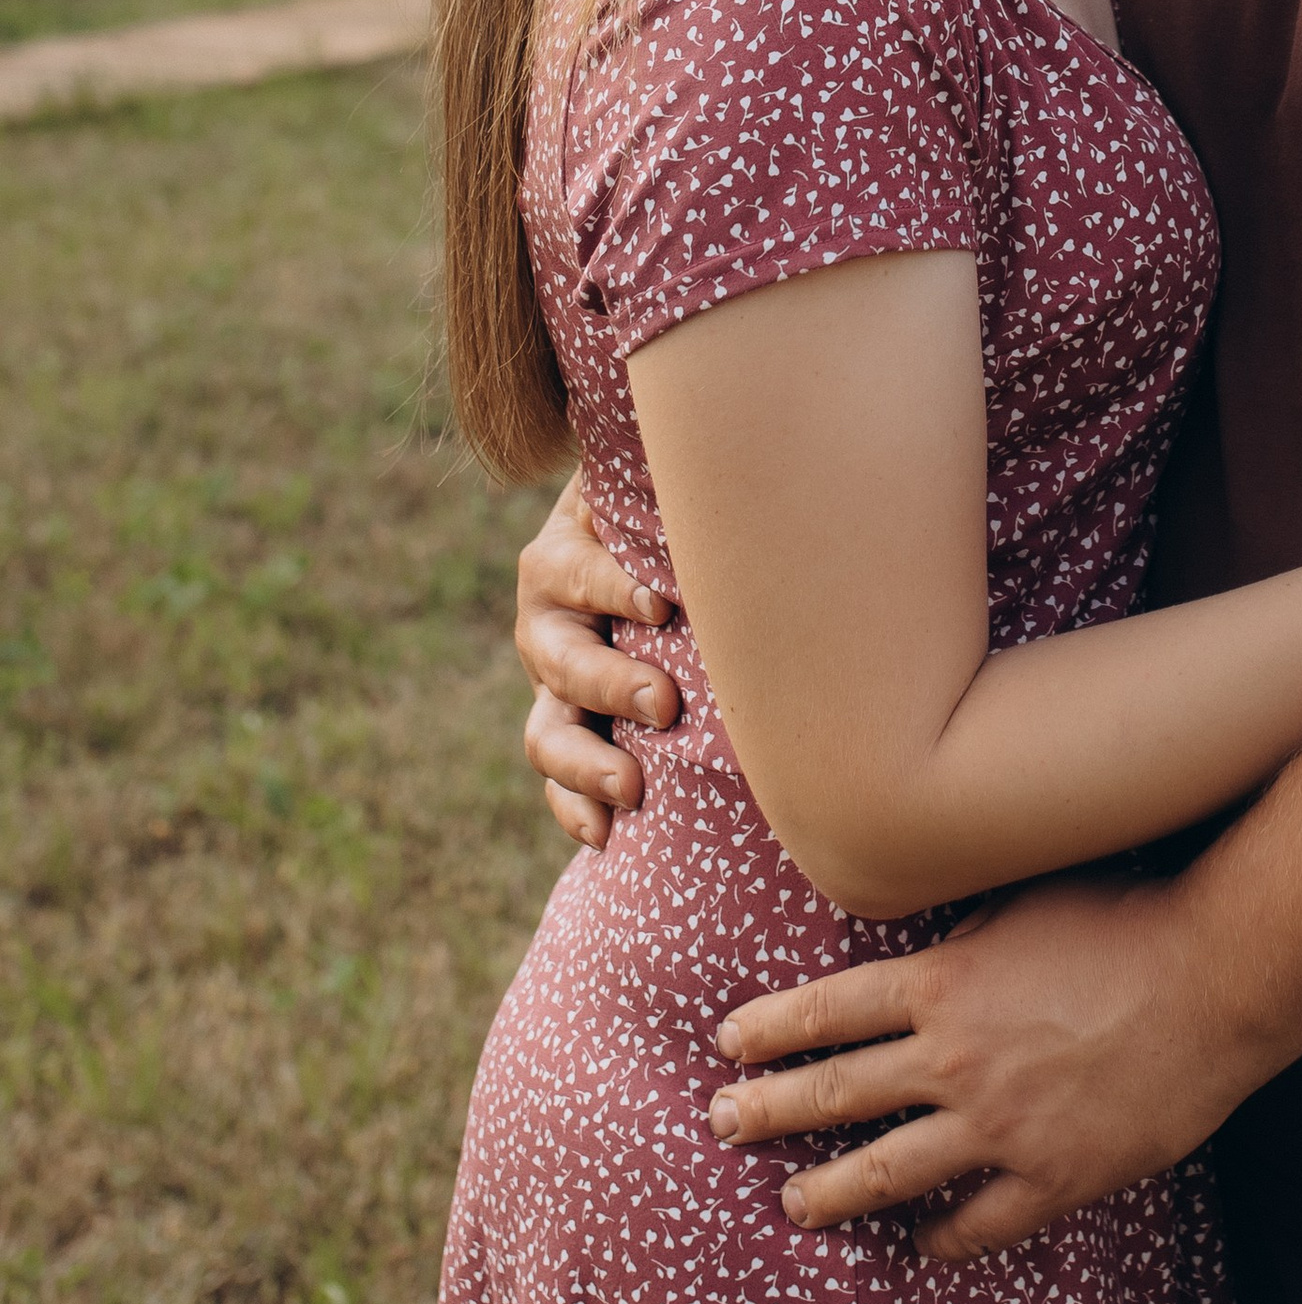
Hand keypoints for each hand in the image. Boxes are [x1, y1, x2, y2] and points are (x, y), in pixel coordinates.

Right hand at [515, 477, 679, 850]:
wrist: (633, 546)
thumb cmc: (661, 517)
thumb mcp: (659, 494)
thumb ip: (680, 494)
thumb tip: (752, 468)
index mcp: (564, 557)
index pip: (579, 572)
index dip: (613, 588)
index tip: (660, 606)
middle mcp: (548, 622)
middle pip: (563, 660)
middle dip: (610, 685)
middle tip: (664, 703)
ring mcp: (552, 684)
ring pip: (548, 731)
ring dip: (586, 764)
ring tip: (632, 786)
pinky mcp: (567, 727)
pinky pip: (558, 781)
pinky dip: (577, 809)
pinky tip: (605, 834)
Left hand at [708, 874, 1258, 1261]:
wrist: (1214, 977)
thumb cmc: (1128, 917)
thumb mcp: (1028, 898)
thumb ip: (967, 928)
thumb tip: (928, 936)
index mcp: (944, 984)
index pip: (829, 1011)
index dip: (772, 1029)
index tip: (729, 1046)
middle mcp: (955, 1059)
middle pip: (837, 1093)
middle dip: (768, 1110)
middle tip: (722, 1124)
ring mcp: (999, 1125)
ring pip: (888, 1171)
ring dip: (830, 1192)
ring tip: (792, 1208)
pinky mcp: (1051, 1175)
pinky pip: (979, 1223)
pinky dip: (943, 1238)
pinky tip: (921, 1247)